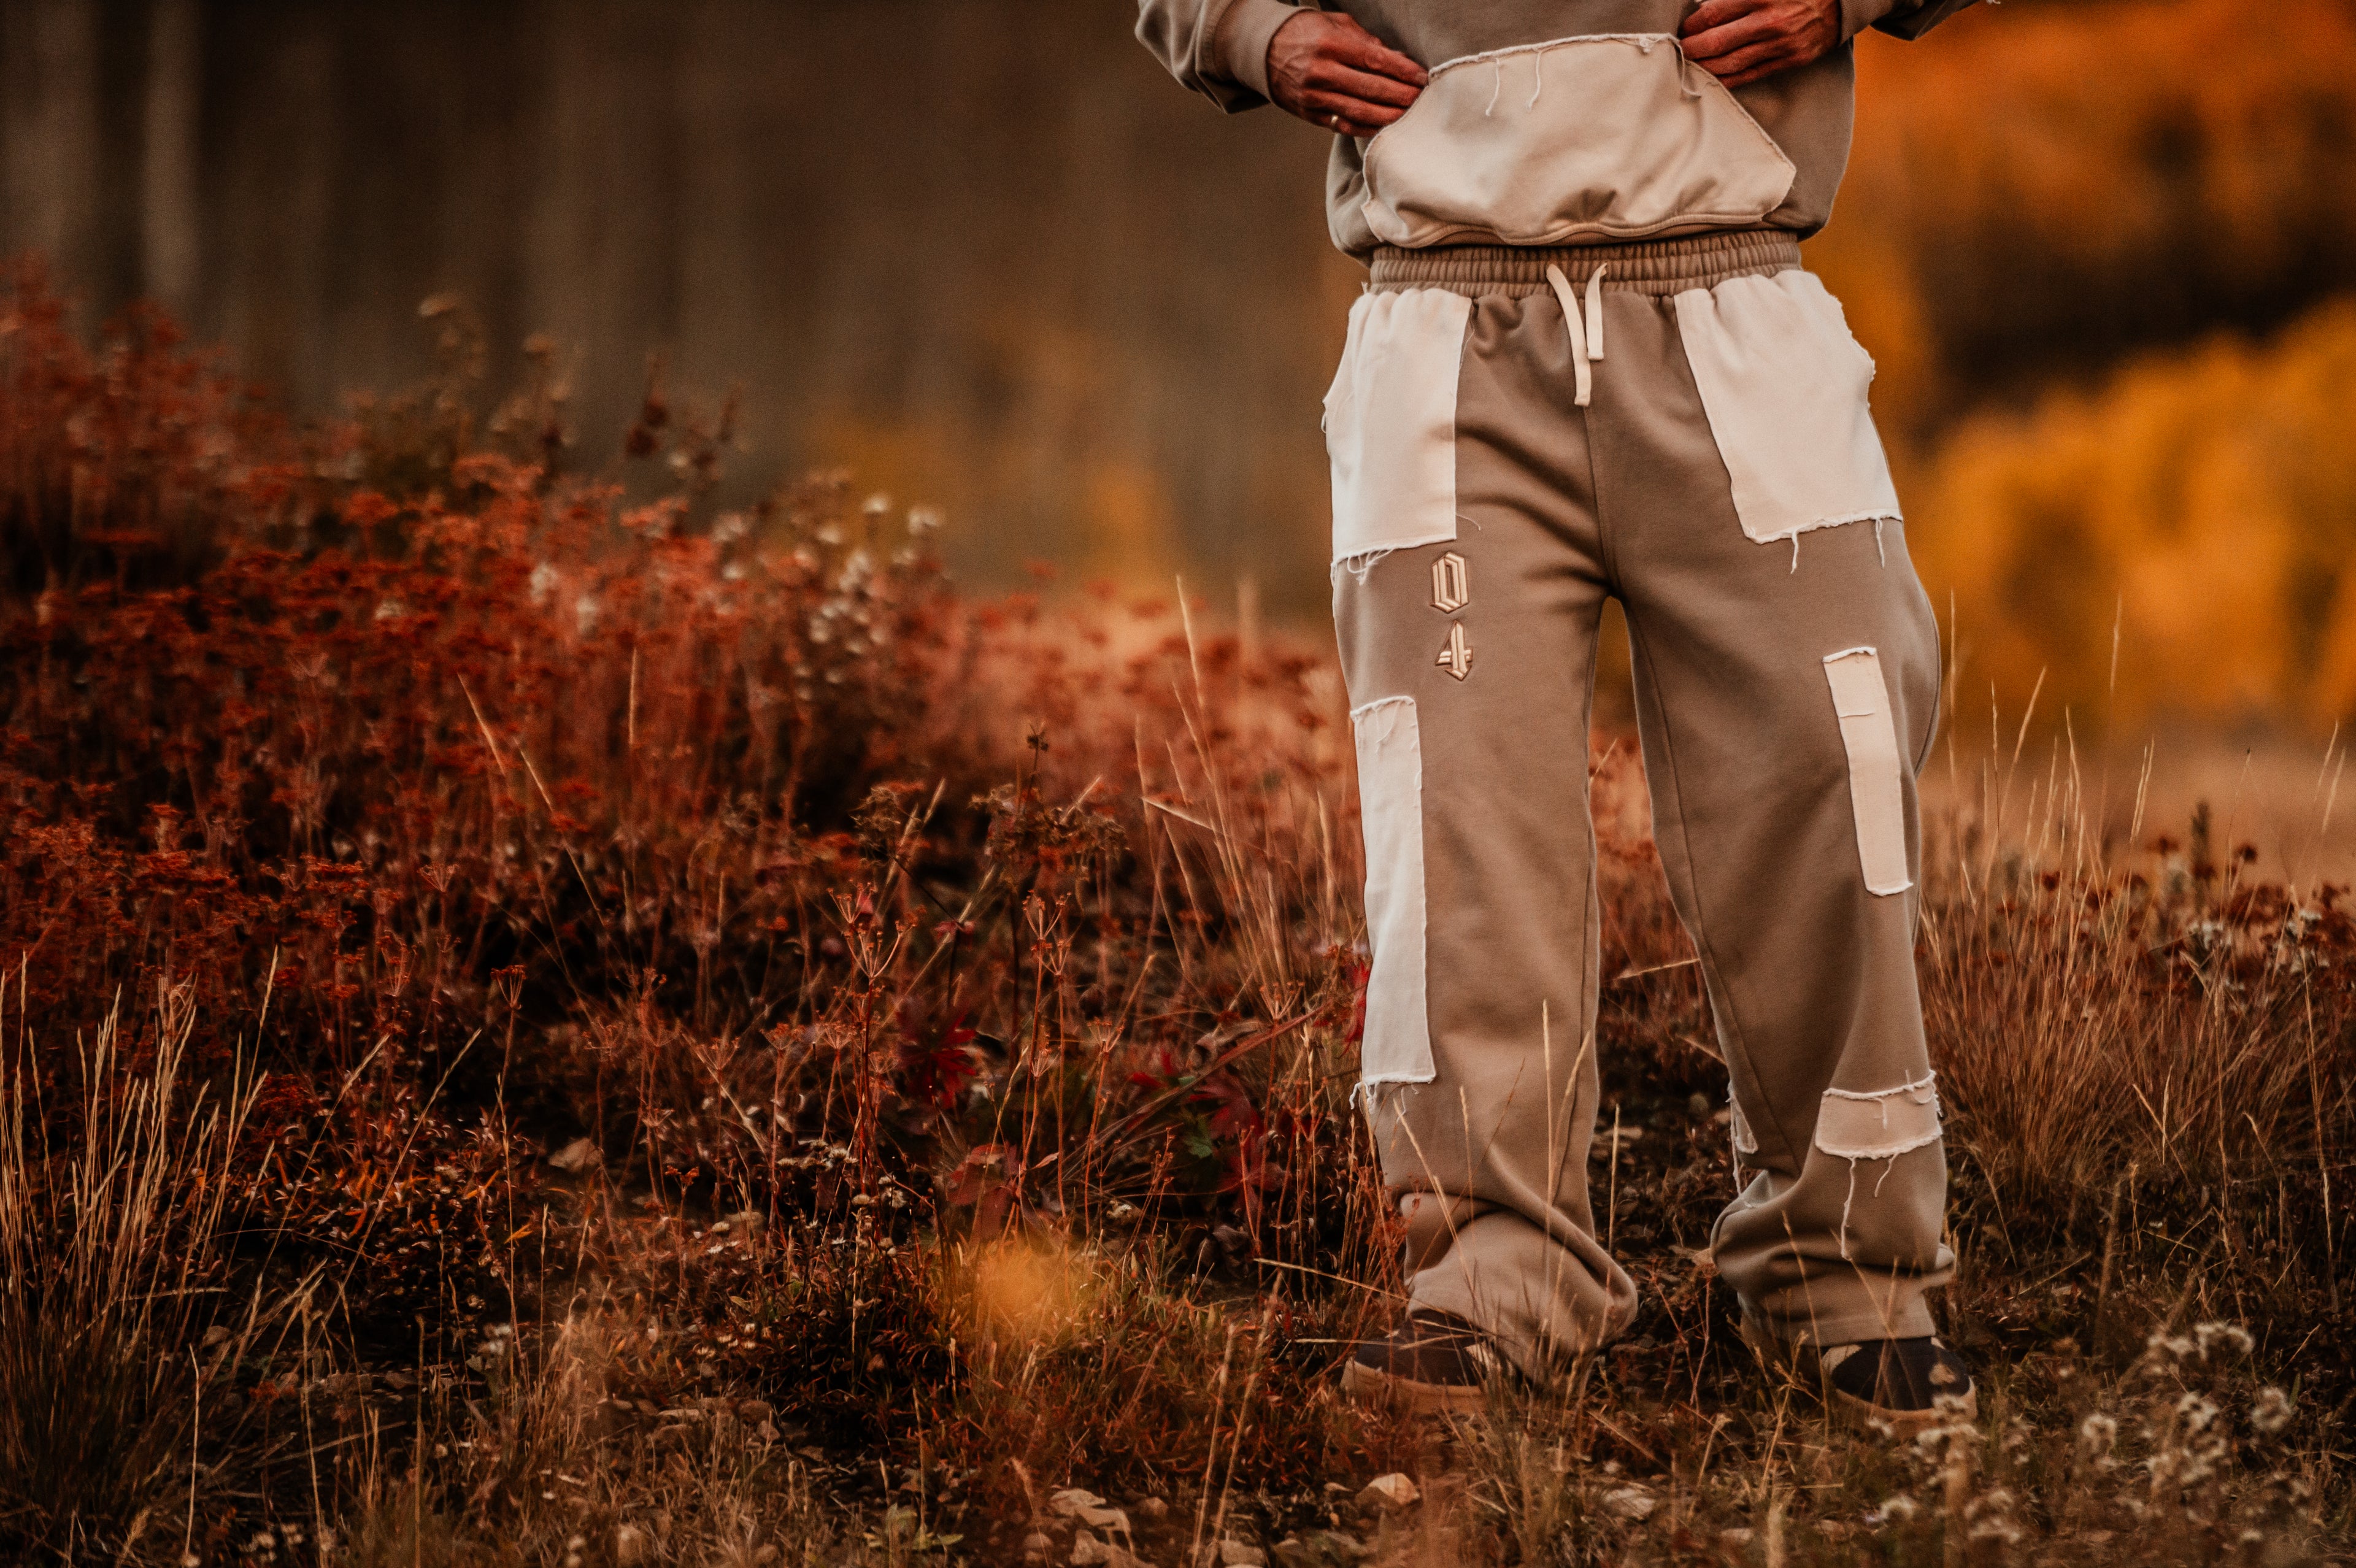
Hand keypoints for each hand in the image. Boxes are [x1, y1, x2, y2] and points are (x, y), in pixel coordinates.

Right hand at [1265, 10, 1426, 137]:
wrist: (1264, 51)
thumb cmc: (1305, 33)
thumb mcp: (1335, 24)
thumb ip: (1367, 41)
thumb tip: (1399, 60)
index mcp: (1330, 44)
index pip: (1375, 60)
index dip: (1402, 71)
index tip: (1422, 77)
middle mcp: (1321, 73)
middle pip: (1371, 89)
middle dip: (1401, 96)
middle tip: (1422, 99)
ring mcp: (1314, 97)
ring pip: (1360, 111)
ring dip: (1388, 115)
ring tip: (1409, 115)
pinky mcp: (1310, 114)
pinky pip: (1344, 125)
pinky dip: (1367, 127)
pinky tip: (1385, 126)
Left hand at [1679, 0, 1842, 88]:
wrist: (1842, 1)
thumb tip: (1704, 8)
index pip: (1713, 14)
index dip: (1692, 24)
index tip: (1684, 28)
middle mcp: (1770, 22)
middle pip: (1717, 43)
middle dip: (1693, 49)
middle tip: (1681, 49)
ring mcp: (1780, 45)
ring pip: (1730, 64)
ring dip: (1705, 67)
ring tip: (1691, 65)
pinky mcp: (1789, 61)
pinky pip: (1750, 75)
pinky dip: (1727, 79)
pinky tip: (1712, 77)